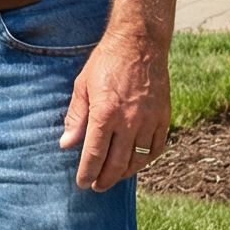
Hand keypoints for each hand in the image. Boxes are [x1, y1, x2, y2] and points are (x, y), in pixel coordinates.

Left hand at [59, 30, 168, 191]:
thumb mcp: (82, 86)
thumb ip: (76, 117)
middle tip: (96, 186)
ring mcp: (149, 121)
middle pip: (117, 163)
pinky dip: (146, 160)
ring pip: (138, 159)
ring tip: (113, 177)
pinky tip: (137, 164)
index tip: (82, 183)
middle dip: (104, 178)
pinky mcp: (163, 118)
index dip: (87, 172)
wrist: (139, 44)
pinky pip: (157, 148)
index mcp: (105, 114)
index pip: (94, 154)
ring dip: (124, 173)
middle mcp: (129, 121)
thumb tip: (66, 144)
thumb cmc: (106, 62)